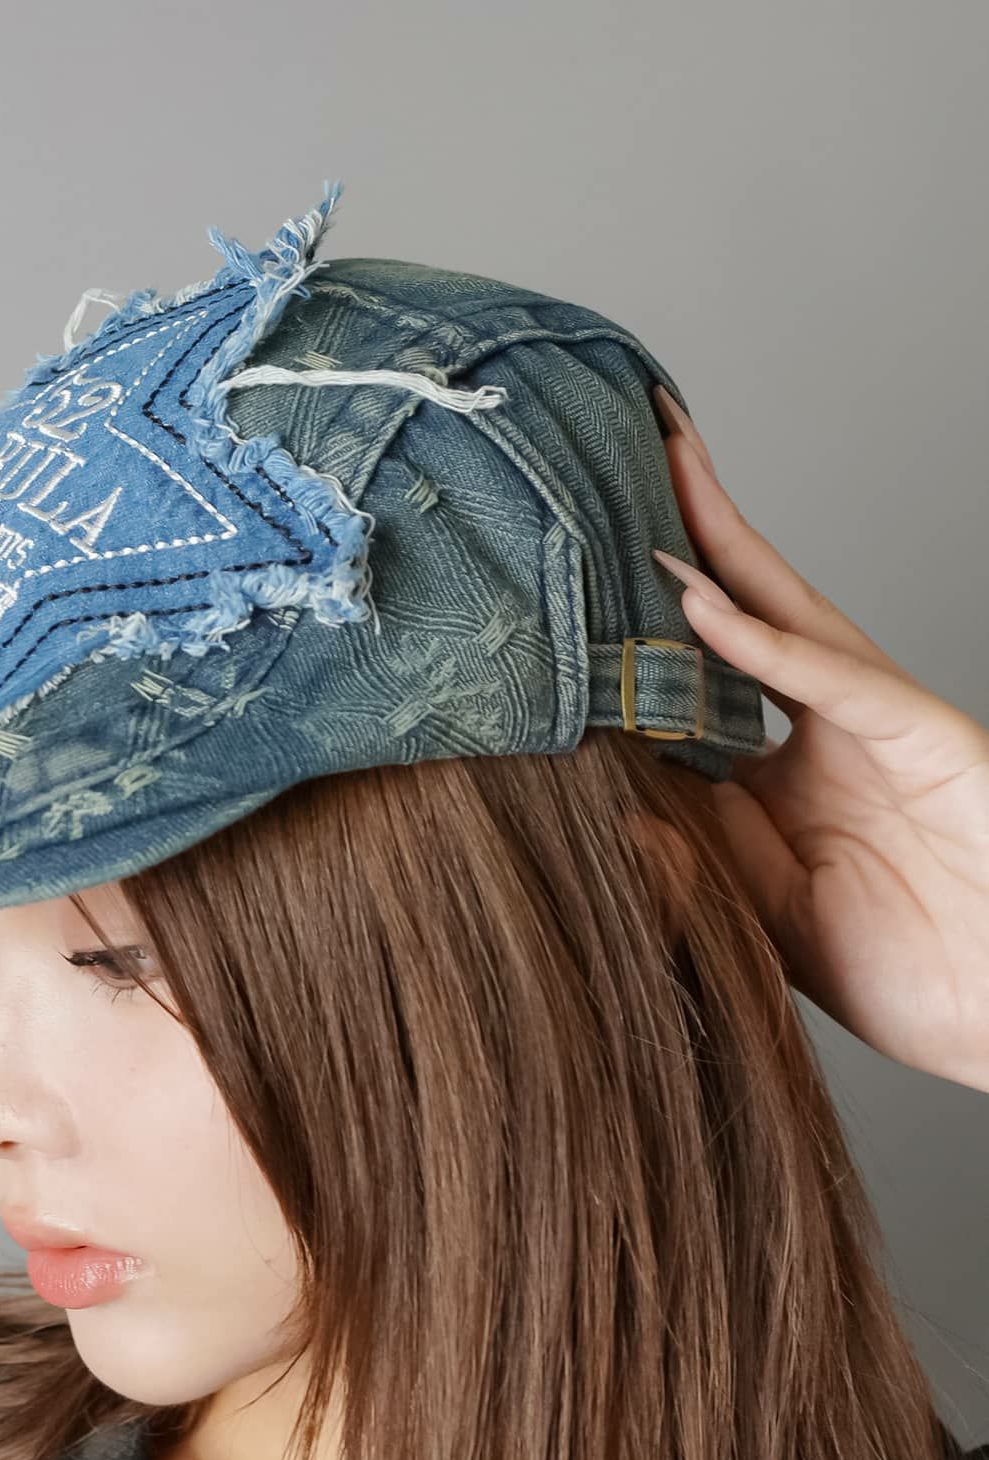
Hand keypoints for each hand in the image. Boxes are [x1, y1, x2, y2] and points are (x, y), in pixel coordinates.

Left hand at [652, 384, 988, 1094]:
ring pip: (789, 611)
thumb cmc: (904, 969)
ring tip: (661, 468)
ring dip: (723, 543)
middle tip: (624, 452)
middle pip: (745, 607)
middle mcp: (828, 729)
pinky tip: (700, 601)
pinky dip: (763, 640)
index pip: (702, 676)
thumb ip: (695, 854)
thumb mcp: (761, 912)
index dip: (645, 622)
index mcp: (787, 772)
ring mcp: (878, 724)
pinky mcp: (924, 735)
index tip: (573, 579)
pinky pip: (832, 678)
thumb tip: (608, 798)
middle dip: (690, 530)